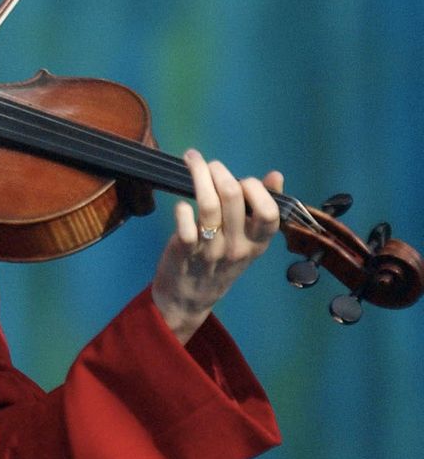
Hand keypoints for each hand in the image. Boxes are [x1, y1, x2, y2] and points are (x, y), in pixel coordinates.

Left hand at [150, 149, 283, 343]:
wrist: (190, 298)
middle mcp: (237, 246)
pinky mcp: (184, 251)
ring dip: (199, 176)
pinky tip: (181, 203)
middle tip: (210, 164)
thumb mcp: (248, 241)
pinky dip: (182, 209)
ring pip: (208, 206)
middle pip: (233, 197)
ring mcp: (211, 250)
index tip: (243, 180)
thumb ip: (261, 209)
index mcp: (257, 243)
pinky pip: (185, 226)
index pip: (269, 213)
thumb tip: (276, 176)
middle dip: (220, 172)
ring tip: (192, 160)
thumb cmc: (220, 261)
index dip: (257, 189)